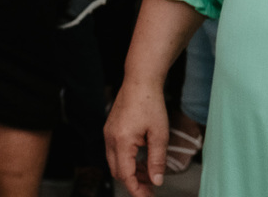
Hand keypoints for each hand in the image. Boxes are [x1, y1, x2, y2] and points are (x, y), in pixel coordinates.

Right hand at [105, 78, 169, 195]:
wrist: (139, 81)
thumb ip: (157, 161)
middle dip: (133, 183)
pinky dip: (127, 160)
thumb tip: (156, 181)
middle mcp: (110, 138)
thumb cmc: (150, 104)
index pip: (125, 175)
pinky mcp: (110, 128)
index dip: (136, 190)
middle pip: (117, 171)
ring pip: (115, 162)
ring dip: (130, 172)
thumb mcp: (159, 135)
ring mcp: (108, 133)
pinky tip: (142, 160)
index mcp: (121, 141)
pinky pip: (115, 151)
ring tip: (149, 175)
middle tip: (151, 189)